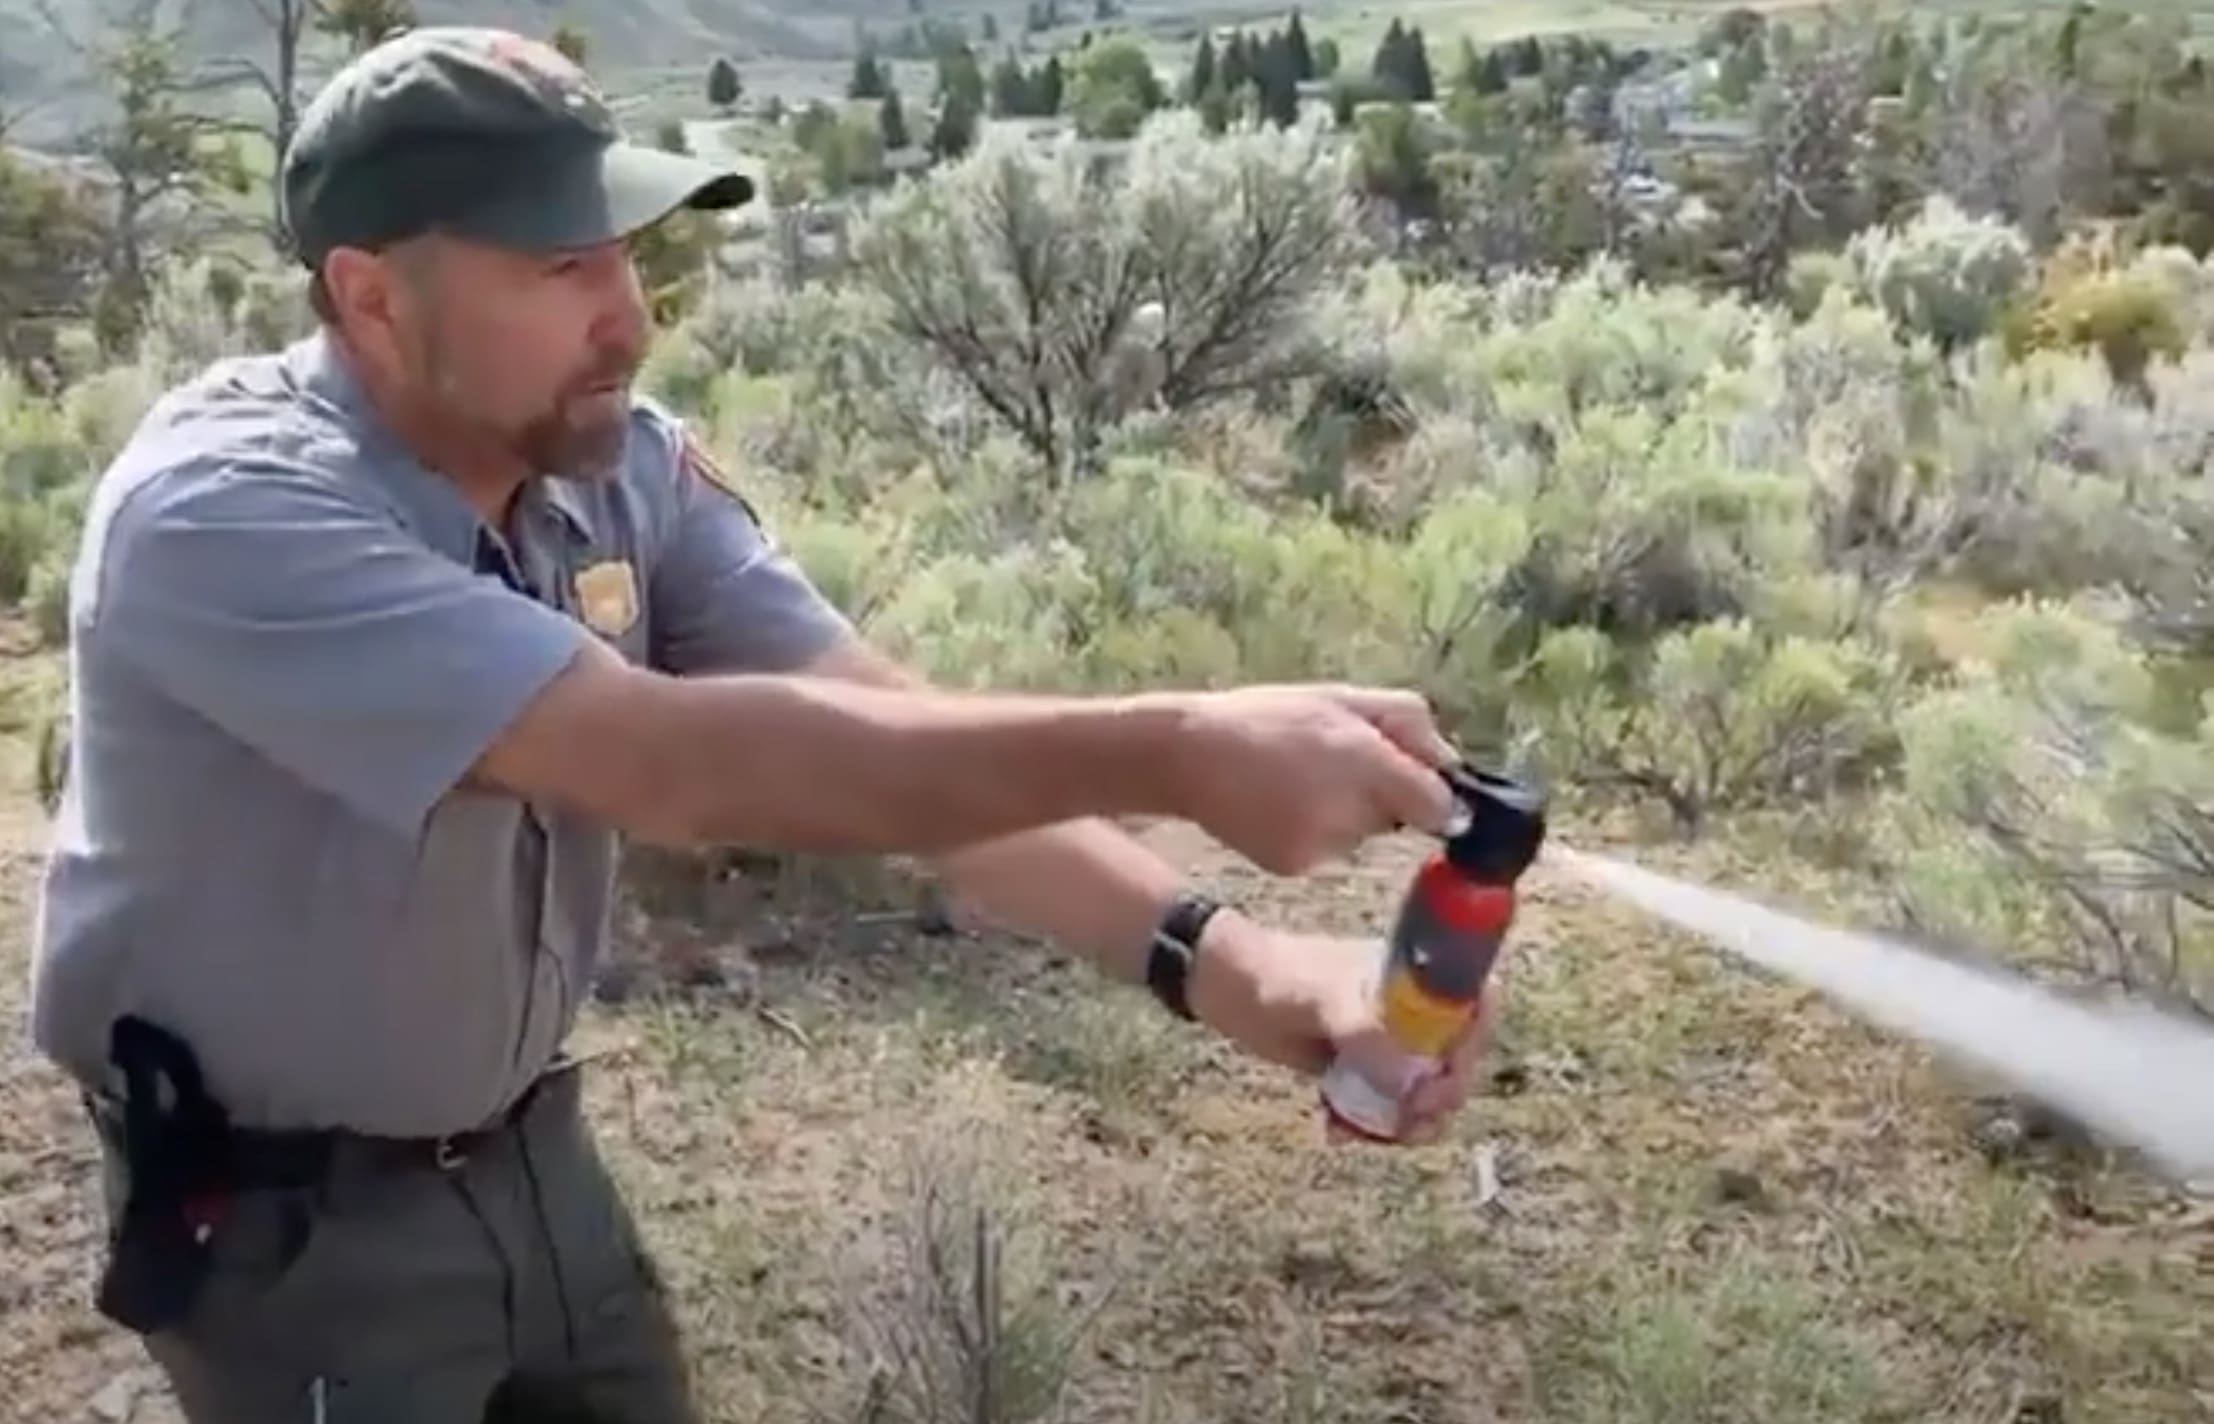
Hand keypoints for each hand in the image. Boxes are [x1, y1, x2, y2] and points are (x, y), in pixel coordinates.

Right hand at [1168, 684, 1460, 874]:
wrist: (1187, 754)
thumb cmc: (1268, 717)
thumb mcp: (1342, 697)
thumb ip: (1407, 724)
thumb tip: (1450, 764)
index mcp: (1368, 762)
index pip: (1439, 806)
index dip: (1434, 796)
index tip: (1420, 790)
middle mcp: (1352, 811)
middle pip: (1396, 820)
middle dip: (1380, 796)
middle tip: (1333, 764)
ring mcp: (1323, 845)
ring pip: (1359, 836)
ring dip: (1344, 814)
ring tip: (1295, 781)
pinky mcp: (1297, 865)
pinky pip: (1326, 851)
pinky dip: (1312, 832)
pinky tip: (1277, 806)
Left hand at [1188, 915, 1499, 1145]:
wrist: (1230, 990)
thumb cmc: (1280, 976)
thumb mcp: (1323, 1000)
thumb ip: (1365, 1034)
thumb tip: (1410, 1084)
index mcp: (1420, 976)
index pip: (1477, 1011)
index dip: (1471, 1050)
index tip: (1442, 1080)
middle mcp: (1415, 1009)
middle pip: (1456, 1063)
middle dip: (1438, 1100)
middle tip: (1408, 1122)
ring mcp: (1391, 1043)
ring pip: (1424, 1095)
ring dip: (1406, 1124)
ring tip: (1369, 1134)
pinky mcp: (1364, 1073)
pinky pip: (1386, 1109)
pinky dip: (1370, 1127)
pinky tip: (1335, 1132)